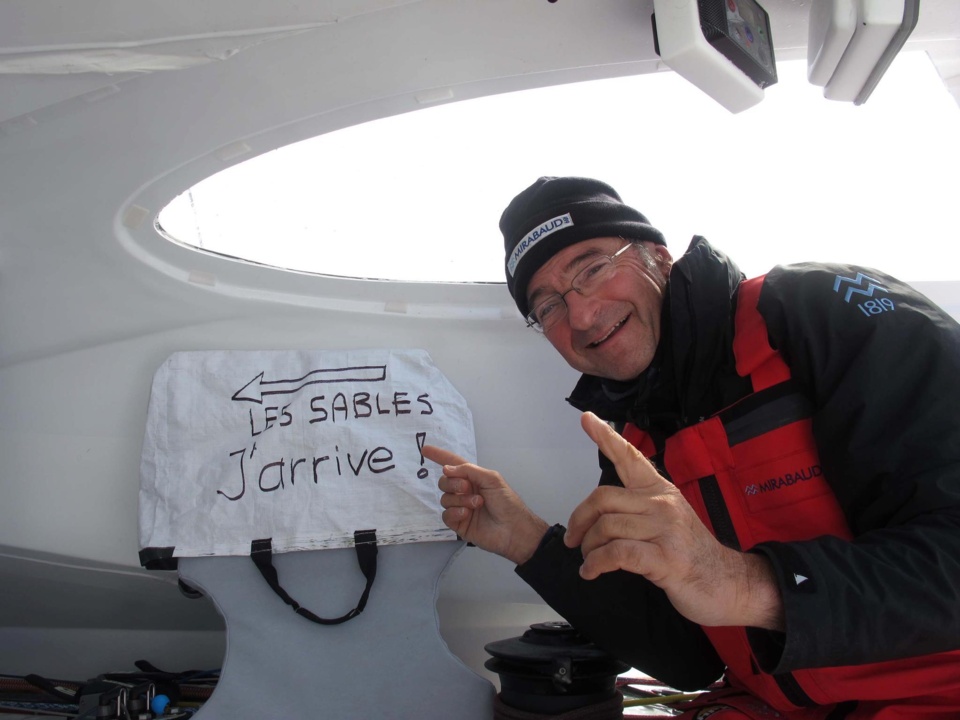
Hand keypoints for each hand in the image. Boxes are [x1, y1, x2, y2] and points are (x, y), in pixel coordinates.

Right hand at [422, 445, 549, 564]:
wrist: (513, 529)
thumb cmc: (508, 503)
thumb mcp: (492, 479)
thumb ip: (469, 470)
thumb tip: (446, 469)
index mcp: (473, 478)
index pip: (453, 465)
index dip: (439, 456)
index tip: (425, 449)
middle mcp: (465, 492)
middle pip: (444, 482)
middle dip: (453, 483)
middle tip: (468, 488)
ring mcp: (461, 508)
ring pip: (444, 498)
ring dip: (459, 500)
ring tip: (477, 504)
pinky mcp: (459, 524)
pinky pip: (445, 515)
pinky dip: (455, 512)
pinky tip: (466, 514)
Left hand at [564, 412, 783, 630]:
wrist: (729, 584)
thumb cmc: (692, 554)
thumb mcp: (668, 520)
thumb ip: (639, 510)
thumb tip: (600, 515)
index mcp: (661, 491)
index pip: (630, 457)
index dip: (606, 437)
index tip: (587, 418)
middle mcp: (662, 504)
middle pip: (603, 499)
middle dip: (580, 520)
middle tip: (574, 540)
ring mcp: (665, 530)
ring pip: (606, 527)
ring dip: (589, 548)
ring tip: (589, 561)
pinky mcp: (665, 558)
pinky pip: (617, 553)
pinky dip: (597, 564)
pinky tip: (591, 572)